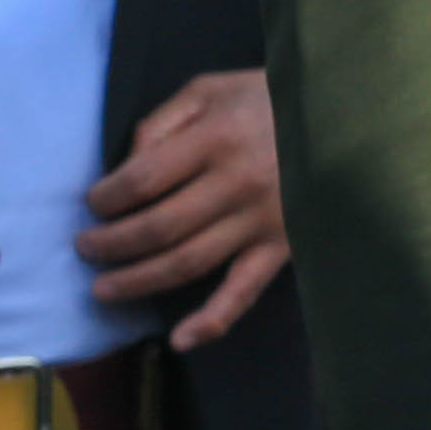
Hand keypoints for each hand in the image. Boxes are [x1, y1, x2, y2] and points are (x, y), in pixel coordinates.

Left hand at [80, 68, 287, 347]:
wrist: (344, 113)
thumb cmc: (269, 99)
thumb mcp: (211, 89)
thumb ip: (162, 121)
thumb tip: (125, 168)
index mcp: (218, 138)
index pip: (140, 181)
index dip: (104, 199)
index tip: (93, 203)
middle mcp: (238, 183)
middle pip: (156, 229)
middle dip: (108, 244)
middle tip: (86, 247)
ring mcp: (262, 221)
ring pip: (186, 264)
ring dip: (136, 282)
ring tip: (102, 287)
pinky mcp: (283, 246)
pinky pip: (245, 290)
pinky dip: (212, 320)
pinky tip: (181, 339)